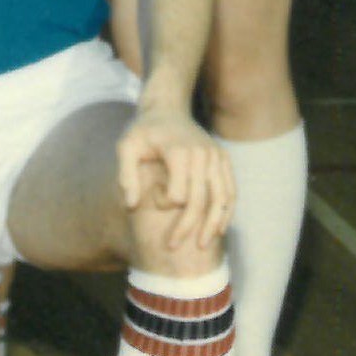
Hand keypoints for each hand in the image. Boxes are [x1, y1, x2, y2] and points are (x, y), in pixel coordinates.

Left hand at [116, 103, 234, 252]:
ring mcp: (216, 156)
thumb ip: (125, 175)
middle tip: (172, 247)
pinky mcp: (223, 159)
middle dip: (186, 227)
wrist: (167, 108)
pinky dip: (226, 212)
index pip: (178, 193)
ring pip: (221, 199)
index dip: (163, 203)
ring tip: (200, 246)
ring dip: (212, 226)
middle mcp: (203, 154)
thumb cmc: (143, 131)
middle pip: (200, 200)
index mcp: (179, 151)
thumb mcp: (126, 147)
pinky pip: (230, 191)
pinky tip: (218, 230)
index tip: (152, 200)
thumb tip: (130, 206)